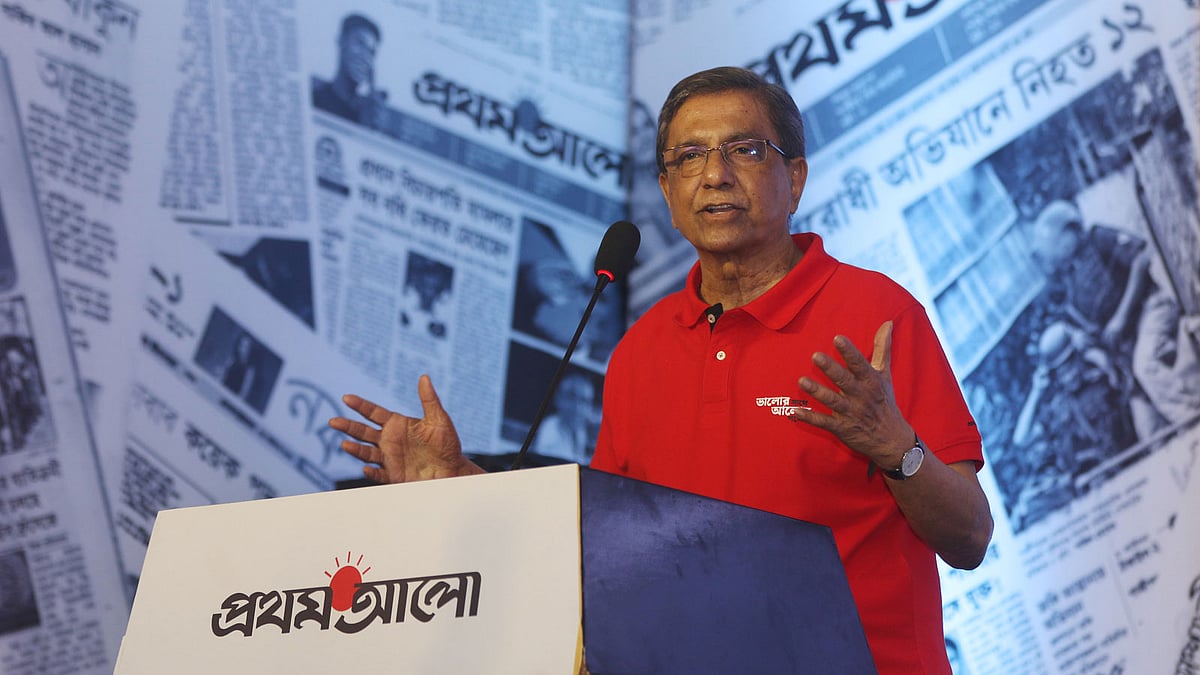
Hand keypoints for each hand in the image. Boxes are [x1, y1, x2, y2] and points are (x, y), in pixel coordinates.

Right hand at [328, 375, 482, 483]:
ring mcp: (390, 458)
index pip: (373, 412)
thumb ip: (429, 399)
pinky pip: (379, 474)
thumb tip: (424, 377)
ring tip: (345, 444)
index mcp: (397, 424)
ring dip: (355, 449)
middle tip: (333, 421)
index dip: (360, 405)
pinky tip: (365, 468)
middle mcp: (389, 440)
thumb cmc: (448, 443)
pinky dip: (371, 472)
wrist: (452, 470)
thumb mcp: (439, 419)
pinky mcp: (394, 475)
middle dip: (348, 426)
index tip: (346, 398)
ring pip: (366, 452)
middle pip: (363, 432)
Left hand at [792, 321, 913, 466]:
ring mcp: (851, 413)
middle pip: (844, 381)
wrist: (891, 439)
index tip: (838, 338)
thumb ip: (882, 348)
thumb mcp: (885, 374)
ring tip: (801, 381)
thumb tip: (888, 323)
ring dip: (817, 392)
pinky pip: (824, 422)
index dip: (849, 352)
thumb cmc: (884, 401)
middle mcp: (861, 396)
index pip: (859, 364)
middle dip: (831, 369)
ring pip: (832, 401)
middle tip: (815, 355)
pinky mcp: (842, 428)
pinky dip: (810, 418)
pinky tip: (796, 410)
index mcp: (871, 381)